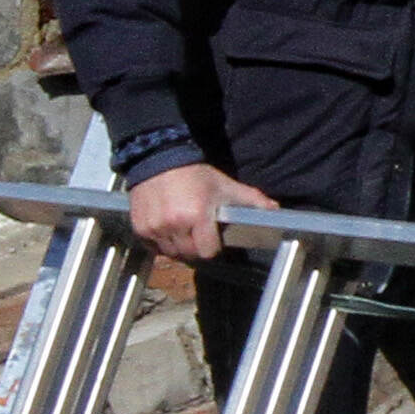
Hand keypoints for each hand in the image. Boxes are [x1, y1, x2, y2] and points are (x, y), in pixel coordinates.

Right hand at [130, 161, 244, 262]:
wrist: (159, 159)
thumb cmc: (195, 174)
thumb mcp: (225, 185)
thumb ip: (251, 200)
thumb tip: (275, 210)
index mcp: (197, 216)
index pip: (208, 251)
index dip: (212, 246)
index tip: (212, 237)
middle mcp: (174, 225)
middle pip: (189, 255)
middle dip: (196, 247)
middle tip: (198, 233)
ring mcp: (154, 227)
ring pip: (170, 253)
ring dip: (178, 247)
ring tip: (183, 230)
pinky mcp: (139, 227)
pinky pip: (153, 248)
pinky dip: (160, 243)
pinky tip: (167, 229)